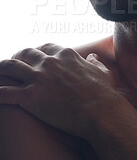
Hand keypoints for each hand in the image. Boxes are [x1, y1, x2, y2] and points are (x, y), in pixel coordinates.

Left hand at [0, 44, 118, 137]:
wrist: (100, 111)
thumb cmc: (104, 93)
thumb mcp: (103, 72)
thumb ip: (95, 62)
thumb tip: (92, 56)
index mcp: (66, 55)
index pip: (45, 47)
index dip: (38, 51)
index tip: (34, 57)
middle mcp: (49, 62)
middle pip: (25, 53)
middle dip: (17, 57)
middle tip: (14, 64)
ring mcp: (38, 78)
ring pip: (10, 67)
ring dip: (1, 68)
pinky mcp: (30, 96)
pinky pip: (5, 92)